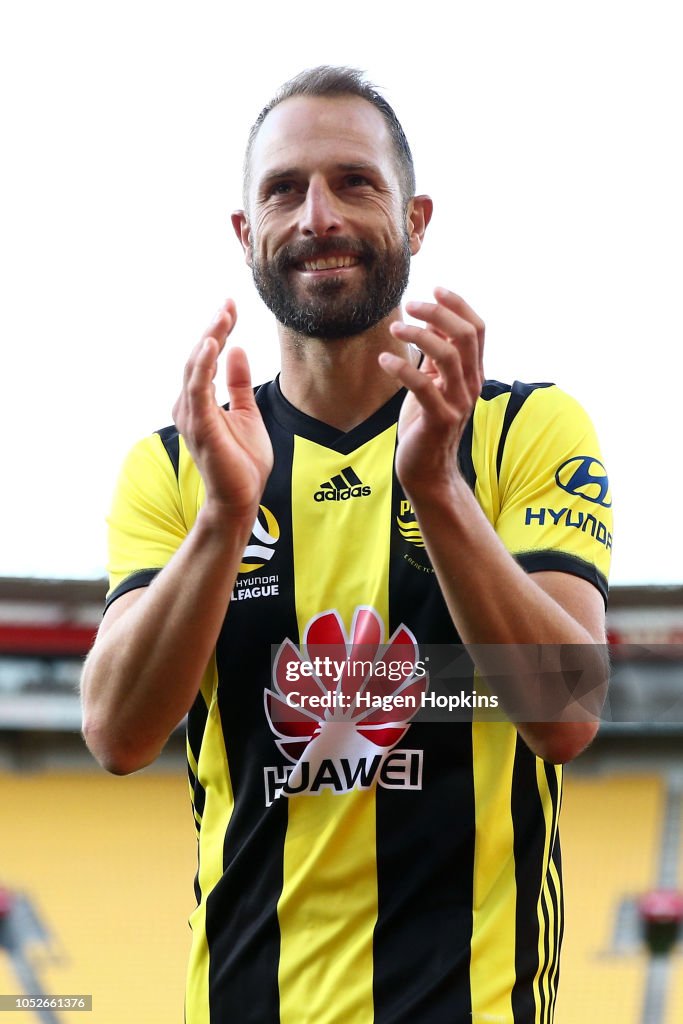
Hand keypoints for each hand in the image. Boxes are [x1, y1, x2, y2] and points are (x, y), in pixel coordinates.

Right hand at [172, 299, 272, 519]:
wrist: (241, 497)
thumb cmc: (242, 461)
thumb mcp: (247, 412)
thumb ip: (239, 383)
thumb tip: (237, 350)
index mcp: (200, 401)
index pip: (207, 358)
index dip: (219, 330)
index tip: (231, 306)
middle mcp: (189, 405)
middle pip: (199, 357)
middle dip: (214, 328)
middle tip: (228, 303)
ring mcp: (192, 415)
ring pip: (196, 367)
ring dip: (209, 339)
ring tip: (222, 315)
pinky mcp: (201, 425)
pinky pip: (198, 388)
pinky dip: (204, 364)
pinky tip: (214, 343)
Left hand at [379, 287, 483, 498]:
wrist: (428, 471)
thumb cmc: (426, 425)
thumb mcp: (433, 384)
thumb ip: (436, 357)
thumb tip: (431, 321)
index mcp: (472, 373)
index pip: (477, 329)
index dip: (458, 305)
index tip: (434, 288)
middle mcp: (471, 385)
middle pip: (466, 336)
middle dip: (438, 313)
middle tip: (411, 303)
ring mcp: (458, 403)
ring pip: (449, 356)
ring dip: (419, 336)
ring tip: (395, 328)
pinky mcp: (439, 420)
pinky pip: (423, 387)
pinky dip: (402, 368)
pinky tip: (384, 359)